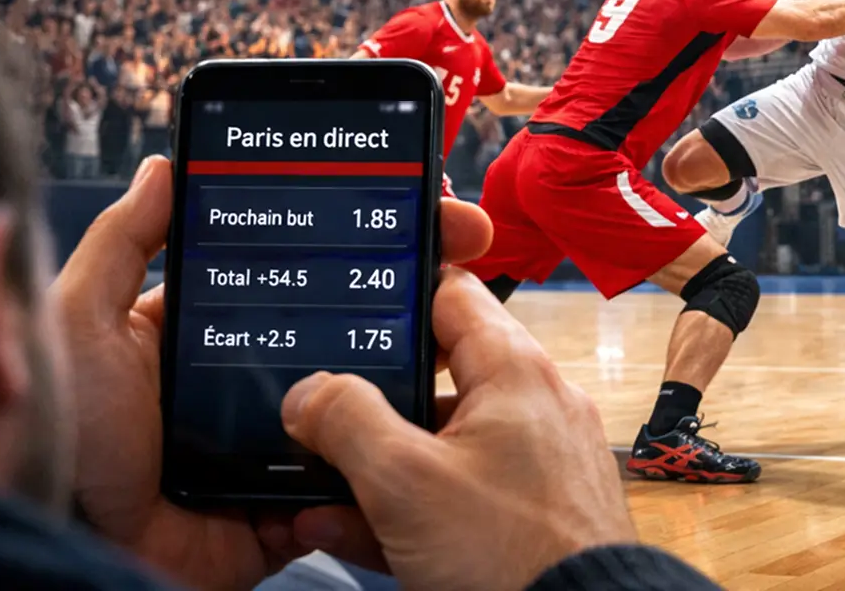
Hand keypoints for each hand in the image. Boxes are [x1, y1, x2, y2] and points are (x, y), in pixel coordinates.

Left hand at [50, 157, 494, 590]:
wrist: (77, 543)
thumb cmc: (68, 429)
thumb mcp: (85, 320)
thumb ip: (123, 243)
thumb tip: (165, 165)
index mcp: (223, 323)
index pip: (311, 261)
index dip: (367, 225)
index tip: (420, 193)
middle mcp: (267, 372)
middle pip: (362, 315)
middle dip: (424, 276)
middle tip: (467, 241)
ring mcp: (293, 435)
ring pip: (378, 390)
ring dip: (428, 355)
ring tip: (466, 320)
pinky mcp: (304, 498)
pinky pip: (367, 470)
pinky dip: (404, 446)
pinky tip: (438, 401)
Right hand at [278, 275, 635, 590]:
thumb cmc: (512, 553)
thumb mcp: (406, 481)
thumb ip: (349, 422)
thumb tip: (308, 392)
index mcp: (514, 371)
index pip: (451, 296)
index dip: (397, 292)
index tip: (348, 299)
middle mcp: (534, 406)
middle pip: (437, 378)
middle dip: (369, 401)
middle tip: (311, 412)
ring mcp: (536, 464)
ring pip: (440, 447)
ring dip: (376, 466)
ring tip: (313, 487)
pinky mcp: (532, 516)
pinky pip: (458, 496)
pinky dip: (408, 508)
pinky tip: (347, 530)